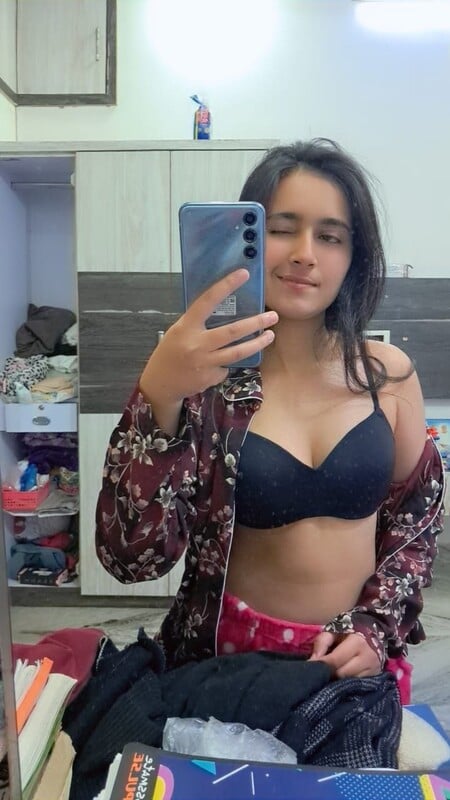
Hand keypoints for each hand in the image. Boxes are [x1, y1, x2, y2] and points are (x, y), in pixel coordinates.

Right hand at [141, 268, 277, 403]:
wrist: (161, 383)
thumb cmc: (170, 352)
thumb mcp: (179, 331)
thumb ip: (198, 323)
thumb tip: (223, 308)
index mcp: (186, 326)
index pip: (207, 300)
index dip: (226, 286)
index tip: (243, 274)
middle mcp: (196, 343)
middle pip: (232, 331)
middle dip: (256, 323)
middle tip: (273, 316)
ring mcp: (205, 362)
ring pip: (238, 352)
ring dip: (257, 343)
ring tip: (270, 335)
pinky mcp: (211, 377)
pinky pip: (228, 366)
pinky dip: (231, 362)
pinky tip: (230, 359)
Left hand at [308, 631, 381, 678]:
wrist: (375, 632)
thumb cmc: (349, 632)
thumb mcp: (333, 631)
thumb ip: (321, 643)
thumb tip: (312, 661)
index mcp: (356, 642)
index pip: (335, 660)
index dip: (322, 665)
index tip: (310, 668)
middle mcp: (367, 657)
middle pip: (342, 674)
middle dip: (329, 675)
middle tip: (320, 673)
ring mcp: (373, 670)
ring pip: (349, 682)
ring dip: (338, 681)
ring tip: (330, 676)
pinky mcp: (375, 678)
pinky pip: (357, 686)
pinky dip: (347, 684)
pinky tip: (341, 680)